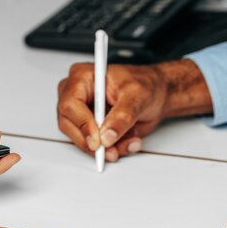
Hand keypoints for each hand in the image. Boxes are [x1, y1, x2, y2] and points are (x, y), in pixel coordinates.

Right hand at [57, 59, 211, 161]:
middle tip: (111, 150)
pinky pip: (91, 144)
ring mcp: (80, 111)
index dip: (82, 124)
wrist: (157, 93)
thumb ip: (122, 117)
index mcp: (82, 77)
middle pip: (68, 124)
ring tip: (128, 142)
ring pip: (79, 137)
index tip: (98, 140)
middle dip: (92, 141)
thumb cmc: (146, 84)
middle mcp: (76, 93)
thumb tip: (107, 135)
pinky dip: (110, 148)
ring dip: (105, 147)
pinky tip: (126, 141)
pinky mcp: (88, 126)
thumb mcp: (138, 96)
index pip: (70, 104)